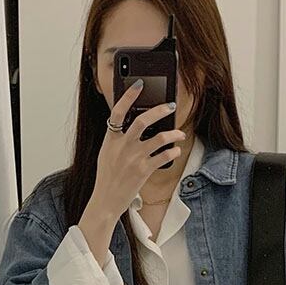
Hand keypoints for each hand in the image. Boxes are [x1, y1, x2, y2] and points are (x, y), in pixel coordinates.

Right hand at [90, 80, 186, 220]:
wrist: (106, 200)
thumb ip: (117, 139)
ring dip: (173, 134)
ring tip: (179, 134)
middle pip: (142, 120)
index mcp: (111, 139)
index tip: (139, 84)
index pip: (118, 112)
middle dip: (160, 110)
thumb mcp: (107, 154)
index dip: (128, 96)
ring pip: (159, 138)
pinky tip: (175, 151)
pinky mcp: (143, 171)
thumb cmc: (107, 177)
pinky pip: (163, 157)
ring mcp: (134, 158)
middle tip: (171, 106)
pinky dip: (173, 152)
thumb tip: (131, 125)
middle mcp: (123, 146)